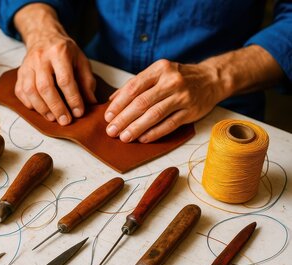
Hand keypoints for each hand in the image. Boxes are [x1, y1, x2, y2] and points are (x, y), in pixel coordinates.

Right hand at [14, 4, 96, 124]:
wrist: (43, 36)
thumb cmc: (64, 51)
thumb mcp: (81, 60)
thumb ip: (87, 80)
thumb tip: (91, 102)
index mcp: (59, 52)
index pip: (65, 80)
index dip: (72, 98)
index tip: (79, 112)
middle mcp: (40, 58)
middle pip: (45, 87)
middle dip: (56, 107)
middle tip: (65, 121)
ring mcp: (27, 65)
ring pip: (30, 91)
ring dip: (42, 108)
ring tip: (53, 118)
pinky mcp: (19, 73)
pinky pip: (21, 92)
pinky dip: (30, 104)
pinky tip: (40, 110)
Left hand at [104, 59, 222, 142]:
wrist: (212, 79)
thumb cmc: (178, 77)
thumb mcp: (158, 73)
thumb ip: (135, 85)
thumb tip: (111, 100)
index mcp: (159, 69)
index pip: (133, 87)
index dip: (118, 104)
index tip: (108, 116)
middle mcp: (171, 81)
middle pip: (141, 103)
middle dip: (123, 119)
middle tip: (111, 131)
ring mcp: (182, 96)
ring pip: (154, 115)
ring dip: (136, 128)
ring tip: (124, 137)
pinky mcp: (191, 111)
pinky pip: (169, 124)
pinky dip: (154, 133)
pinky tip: (142, 139)